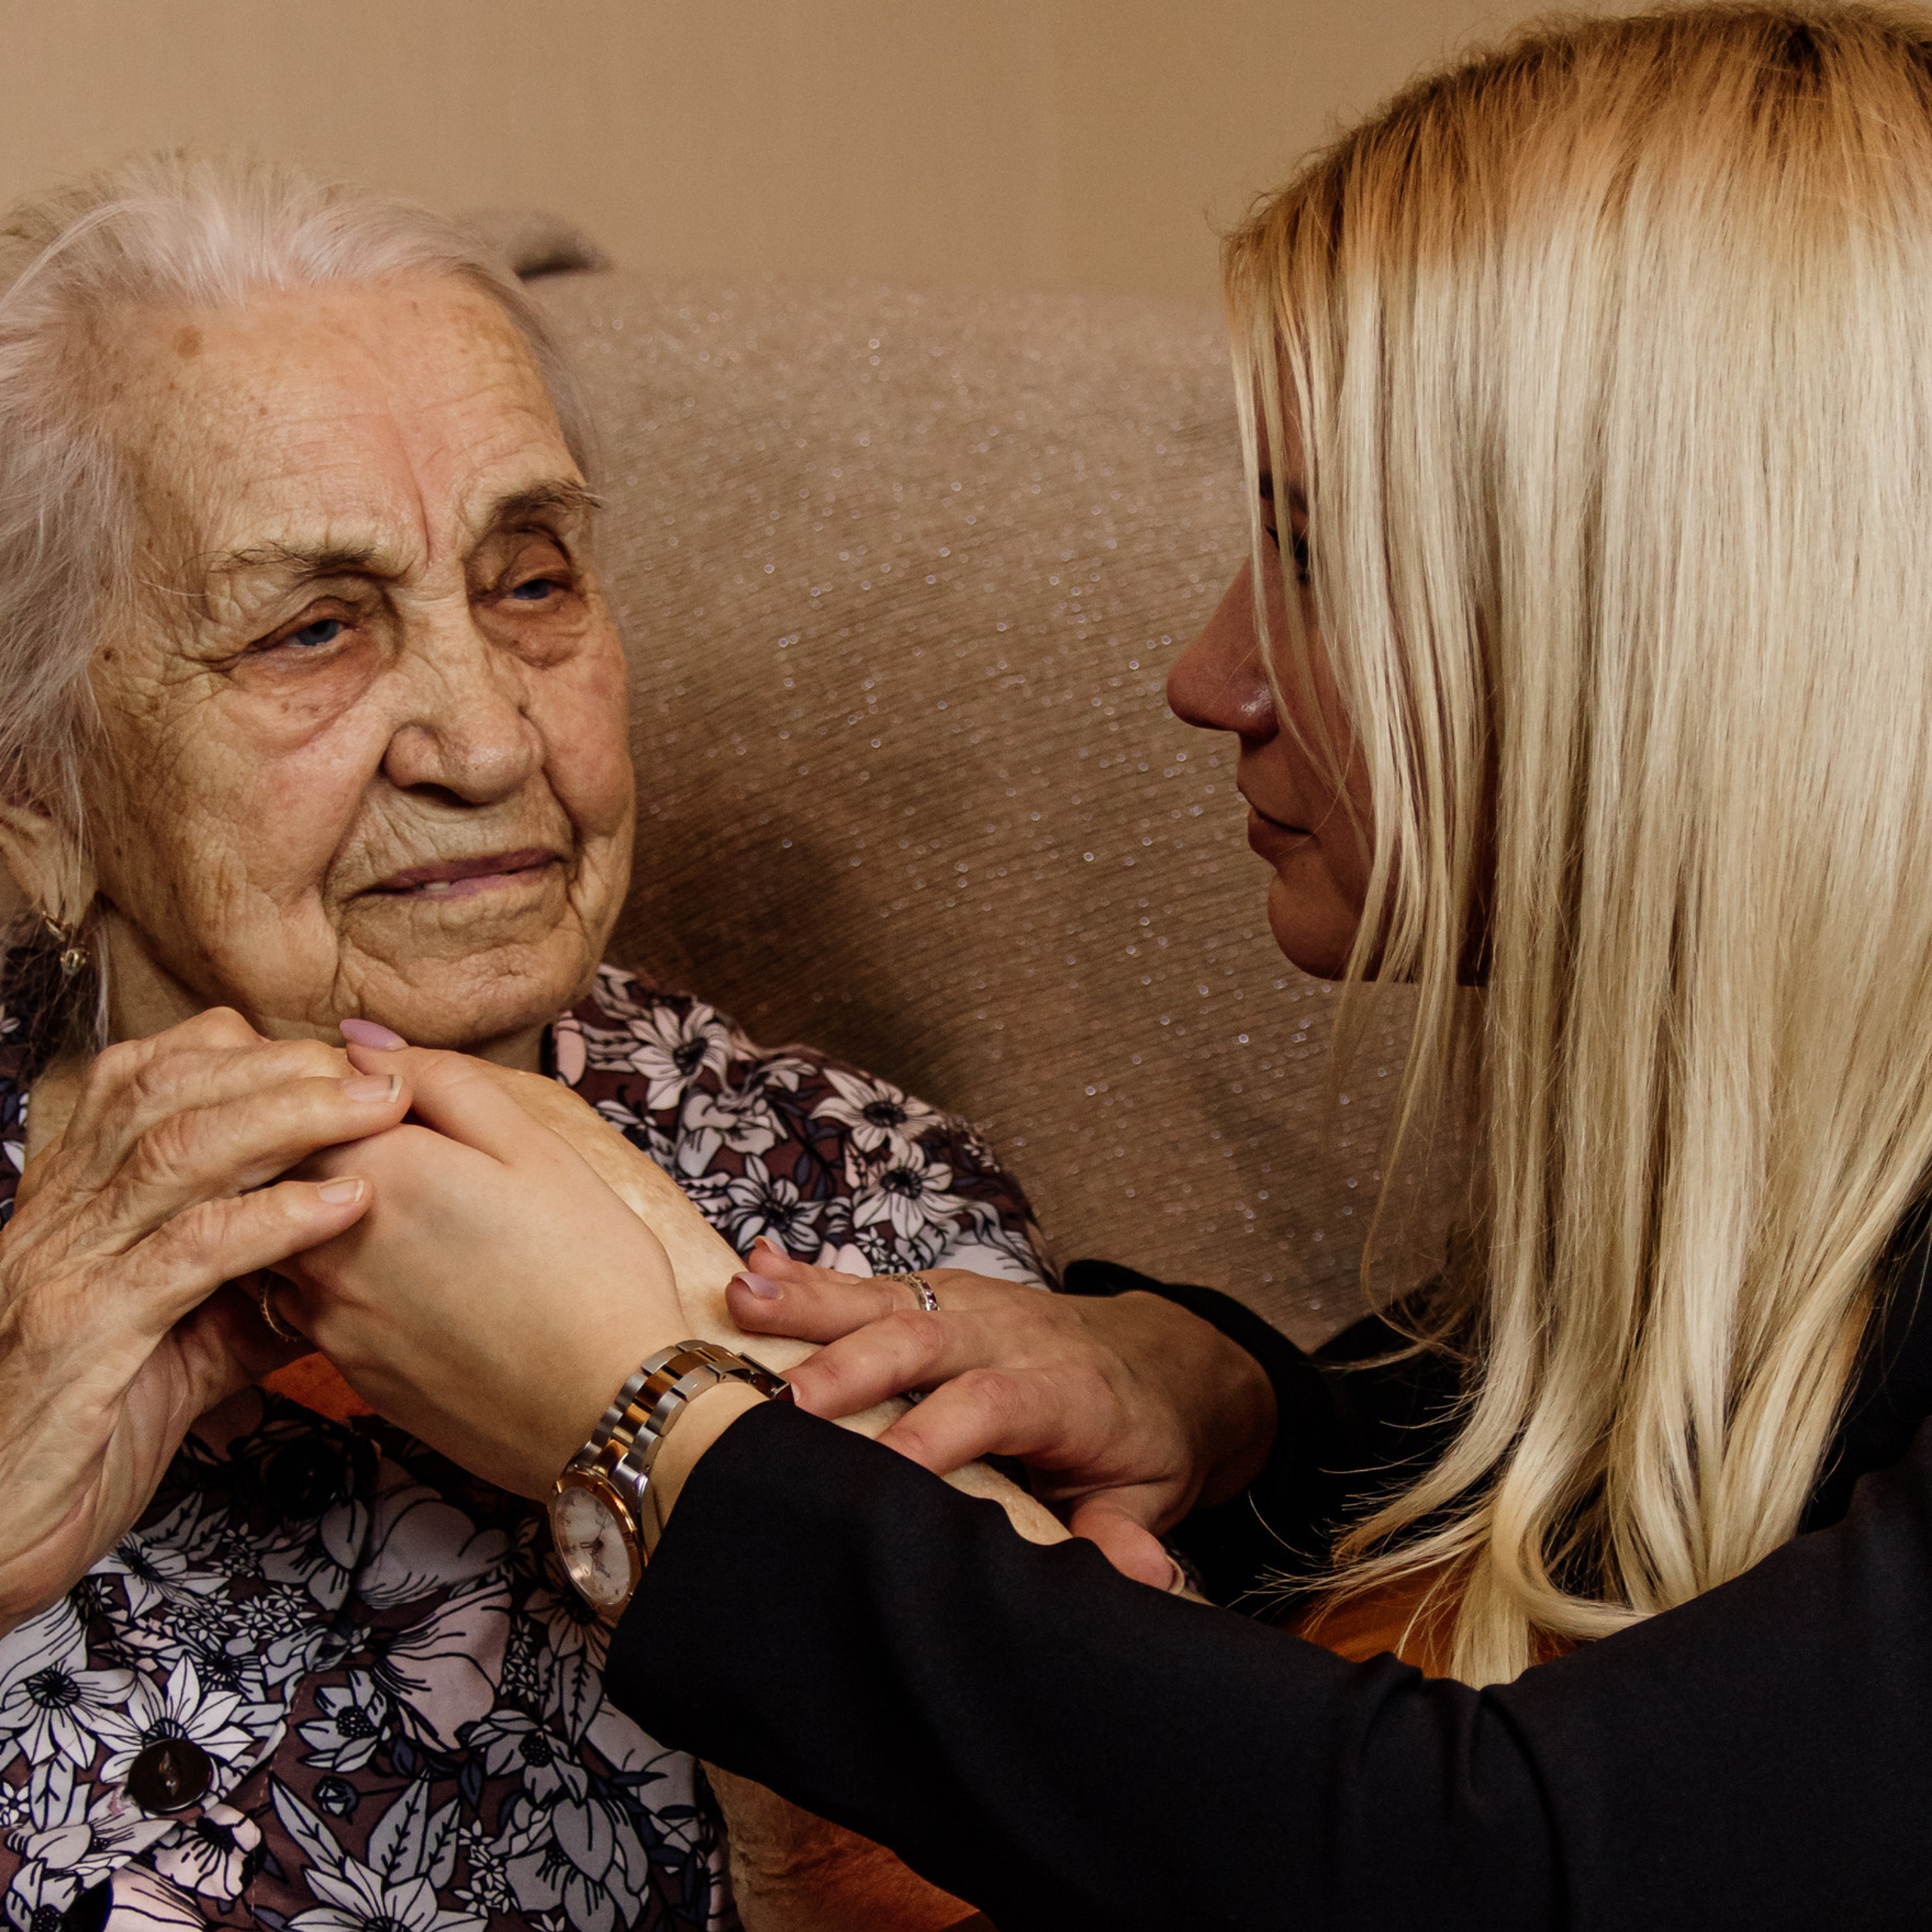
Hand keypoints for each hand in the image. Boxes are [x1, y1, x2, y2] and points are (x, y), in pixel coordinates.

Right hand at [0, 1008, 407, 1633]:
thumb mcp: (174, 1344)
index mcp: (77, 1203)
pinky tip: (342, 1205)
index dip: (248, 1054)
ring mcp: (65, 1270)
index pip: (150, 1077)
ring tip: (379, 1110)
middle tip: (379, 1074)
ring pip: (176, 1151)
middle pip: (170, 1092)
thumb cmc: (80, 1437)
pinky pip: (185, 1253)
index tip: (341, 1060)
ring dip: (292, 1117)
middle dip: (285, 1068)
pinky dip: (271, 1219)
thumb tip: (335, 1259)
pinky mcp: (81, 1336)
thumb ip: (244, 1290)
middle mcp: (61, 1217)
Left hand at [276, 1040, 687, 1499]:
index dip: (332, 1083)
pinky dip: (335, 1275)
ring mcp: (327, 1310)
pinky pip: (304, 1301)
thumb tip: (358, 1039)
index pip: (300, 1096)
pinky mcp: (342, 1366)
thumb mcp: (537, 1147)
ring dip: (317, 1211)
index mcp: (381, 1166)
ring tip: (406, 1214)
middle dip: (316, 1145)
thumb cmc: (590, 1269)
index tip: (382, 1093)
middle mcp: (329, 1237)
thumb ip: (440, 1081)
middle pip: (275, 1166)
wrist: (606, 1410)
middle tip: (398, 1150)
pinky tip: (408, 1277)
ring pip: (281, 1235)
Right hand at [724, 1245, 1276, 1586]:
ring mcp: (972, 1305)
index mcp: (1063, 1390)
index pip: (994, 1403)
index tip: (879, 1472)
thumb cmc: (1142, 1439)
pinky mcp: (942, 1293)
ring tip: (742, 1298)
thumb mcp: (1148, 1496)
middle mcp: (1011, 1334)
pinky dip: (810, 1277)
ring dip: (811, 1300)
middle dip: (853, 1365)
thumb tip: (1141, 1580)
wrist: (1164, 1360)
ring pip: (888, 1298)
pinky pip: (872, 1283)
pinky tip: (753, 1268)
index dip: (936, 1433)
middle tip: (784, 1400)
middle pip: (926, 1338)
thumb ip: (1125, 1537)